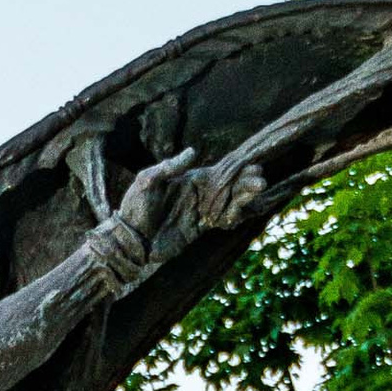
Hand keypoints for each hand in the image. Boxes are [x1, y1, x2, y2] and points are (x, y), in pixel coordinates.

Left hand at [95, 146, 281, 287]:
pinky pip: (220, 221)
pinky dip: (233, 217)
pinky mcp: (197, 229)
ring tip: (258, 191)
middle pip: (228, 186)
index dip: (236, 169)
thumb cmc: (134, 206)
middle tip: (261, 180)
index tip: (252, 165)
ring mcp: (199, 211)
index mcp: (189, 179)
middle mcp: (198, 193)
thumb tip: (193, 151)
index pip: (218, 171)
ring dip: (243, 198)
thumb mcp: (148, 181)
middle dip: (245, 183)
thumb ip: (169, 167)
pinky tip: (244, 212)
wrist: (130, 239)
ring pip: (228, 202)